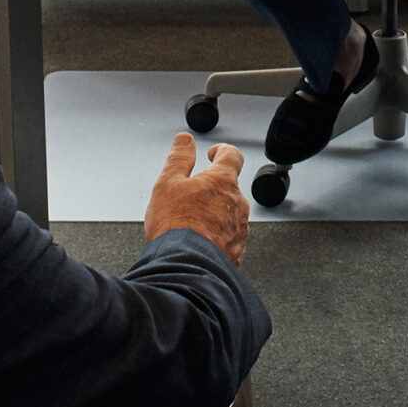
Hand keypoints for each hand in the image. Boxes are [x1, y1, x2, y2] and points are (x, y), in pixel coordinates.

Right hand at [143, 133, 249, 265]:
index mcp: (222, 180)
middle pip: (229, 187)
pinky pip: (229, 237)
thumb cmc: (176, 226)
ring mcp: (240, 227)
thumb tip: (184, 140)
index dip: (222, 151)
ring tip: (191, 224)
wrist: (186, 266)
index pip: (232, 155)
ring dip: (214, 214)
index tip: (214, 154)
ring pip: (229, 213)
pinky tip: (199, 241)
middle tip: (191, 197)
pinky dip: (217, 236)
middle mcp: (237, 202)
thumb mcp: (168, 183)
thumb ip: (179, 158)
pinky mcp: (237, 250)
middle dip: (212, 189)